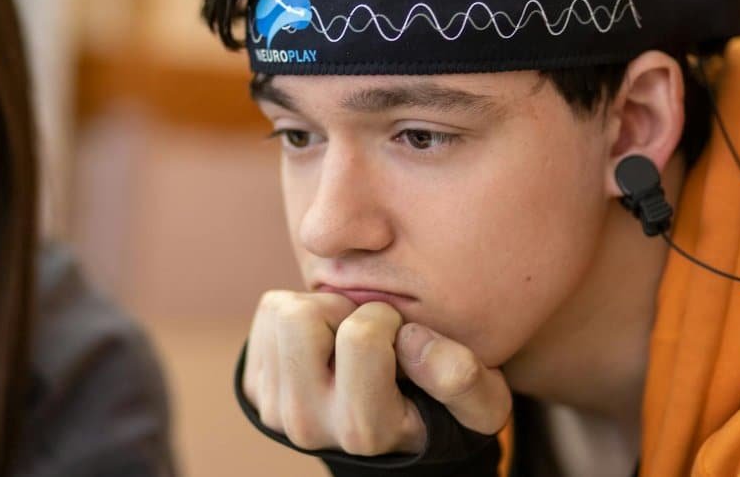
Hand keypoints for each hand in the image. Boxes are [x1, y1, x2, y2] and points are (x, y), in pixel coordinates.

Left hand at [242, 290, 512, 455]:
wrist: (395, 430)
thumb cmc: (444, 405)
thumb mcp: (482, 399)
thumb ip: (461, 377)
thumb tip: (412, 339)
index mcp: (365, 431)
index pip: (360, 335)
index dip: (388, 319)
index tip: (402, 341)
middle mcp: (311, 426)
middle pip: (302, 318)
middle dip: (343, 308)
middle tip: (368, 332)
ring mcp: (276, 411)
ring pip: (283, 310)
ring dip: (321, 308)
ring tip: (348, 336)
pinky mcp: (257, 390)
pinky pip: (269, 313)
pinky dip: (299, 313)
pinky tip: (326, 341)